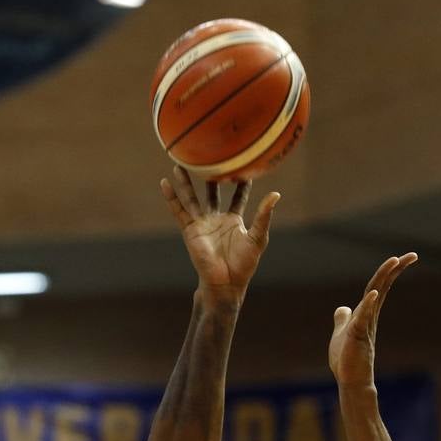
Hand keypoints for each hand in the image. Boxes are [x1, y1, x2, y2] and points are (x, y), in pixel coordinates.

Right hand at [161, 167, 279, 306]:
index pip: (237, 197)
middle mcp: (216, 219)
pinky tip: (165, 183)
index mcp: (234, 221)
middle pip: (213, 193)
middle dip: (211, 177)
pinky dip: (172, 197)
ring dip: (186, 182)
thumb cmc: (244, 264)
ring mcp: (202, 224)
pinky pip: (179, 211)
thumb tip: (275, 195)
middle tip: (211, 158)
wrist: (225, 282)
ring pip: (192, 198)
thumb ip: (264, 216)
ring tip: (181, 163)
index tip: (244, 166)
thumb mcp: (258, 238)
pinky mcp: (190, 230)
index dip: (241, 184)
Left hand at [329, 254, 416, 386]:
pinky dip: (367, 304)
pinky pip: (363, 317)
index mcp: (365, 314)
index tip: (401, 258)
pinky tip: (371, 293)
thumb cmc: (348, 360)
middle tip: (412, 255)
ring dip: (384, 278)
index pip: (378, 287)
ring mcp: (365, 325)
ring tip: (395, 261)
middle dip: (394, 269)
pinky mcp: (358, 336)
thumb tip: (343, 308)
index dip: (388, 272)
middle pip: (381, 287)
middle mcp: (369, 316)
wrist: (351, 381)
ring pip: (375, 296)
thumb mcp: (341, 333)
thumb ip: (343, 319)